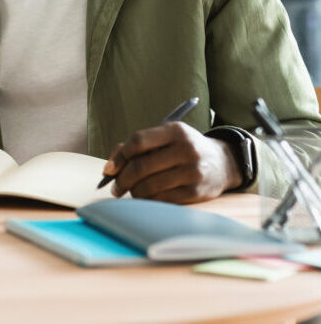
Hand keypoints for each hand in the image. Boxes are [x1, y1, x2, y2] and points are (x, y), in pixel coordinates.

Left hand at [102, 122, 242, 203]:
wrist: (223, 163)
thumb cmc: (183, 149)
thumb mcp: (165, 138)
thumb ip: (137, 146)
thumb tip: (109, 167)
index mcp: (175, 130)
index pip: (138, 141)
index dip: (119, 156)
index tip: (108, 169)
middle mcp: (185, 149)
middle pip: (141, 166)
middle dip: (122, 179)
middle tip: (115, 188)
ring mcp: (192, 171)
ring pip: (150, 186)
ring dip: (134, 192)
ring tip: (131, 192)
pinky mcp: (197, 192)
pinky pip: (163, 200)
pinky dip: (149, 201)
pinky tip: (146, 199)